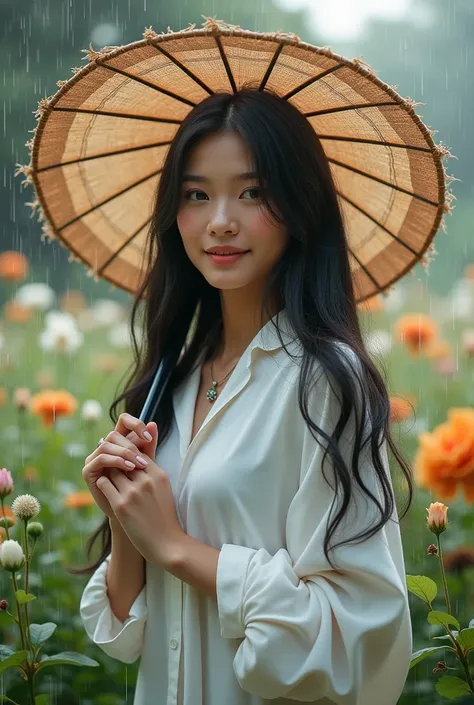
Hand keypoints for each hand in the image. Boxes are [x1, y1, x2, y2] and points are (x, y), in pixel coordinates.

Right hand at [82, 413, 156, 518]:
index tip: (149, 437)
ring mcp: (95, 458)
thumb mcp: (148, 464)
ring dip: (125, 453)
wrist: (135, 513)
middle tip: (145, 460)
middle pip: (115, 433)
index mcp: (119, 442)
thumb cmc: (143, 488)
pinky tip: (129, 468)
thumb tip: (153, 423)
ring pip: (107, 444)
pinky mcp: (88, 470)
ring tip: (139, 465)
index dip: (136, 424)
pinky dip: (116, 461)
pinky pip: (101, 458)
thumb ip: (149, 445)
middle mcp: (105, 447)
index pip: (124, 421)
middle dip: (131, 445)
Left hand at [95, 418, 184, 566]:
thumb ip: (153, 459)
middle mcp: (146, 481)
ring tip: (113, 482)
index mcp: (158, 474)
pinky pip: (104, 484)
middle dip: (118, 464)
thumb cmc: (164, 513)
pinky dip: (103, 485)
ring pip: (112, 471)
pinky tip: (109, 491)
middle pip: (124, 460)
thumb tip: (151, 424)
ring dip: (110, 475)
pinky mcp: (121, 505)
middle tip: (115, 471)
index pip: (137, 453)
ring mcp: (133, 493)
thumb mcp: (163, 484)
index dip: (129, 458)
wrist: (166, 543)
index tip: (125, 465)